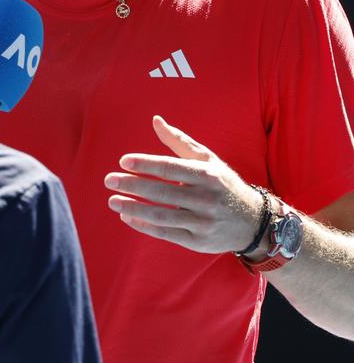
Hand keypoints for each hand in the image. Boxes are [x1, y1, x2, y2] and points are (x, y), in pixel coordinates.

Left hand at [104, 116, 264, 253]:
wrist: (252, 222)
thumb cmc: (223, 185)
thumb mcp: (207, 160)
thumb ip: (180, 141)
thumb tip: (155, 120)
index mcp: (208, 175)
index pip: (170, 168)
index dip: (145, 164)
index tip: (124, 161)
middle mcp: (206, 199)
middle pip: (162, 192)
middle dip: (132, 185)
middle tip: (109, 180)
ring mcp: (202, 222)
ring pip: (161, 215)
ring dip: (133, 208)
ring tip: (112, 201)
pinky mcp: (197, 242)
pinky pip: (165, 233)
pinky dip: (143, 225)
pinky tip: (127, 216)